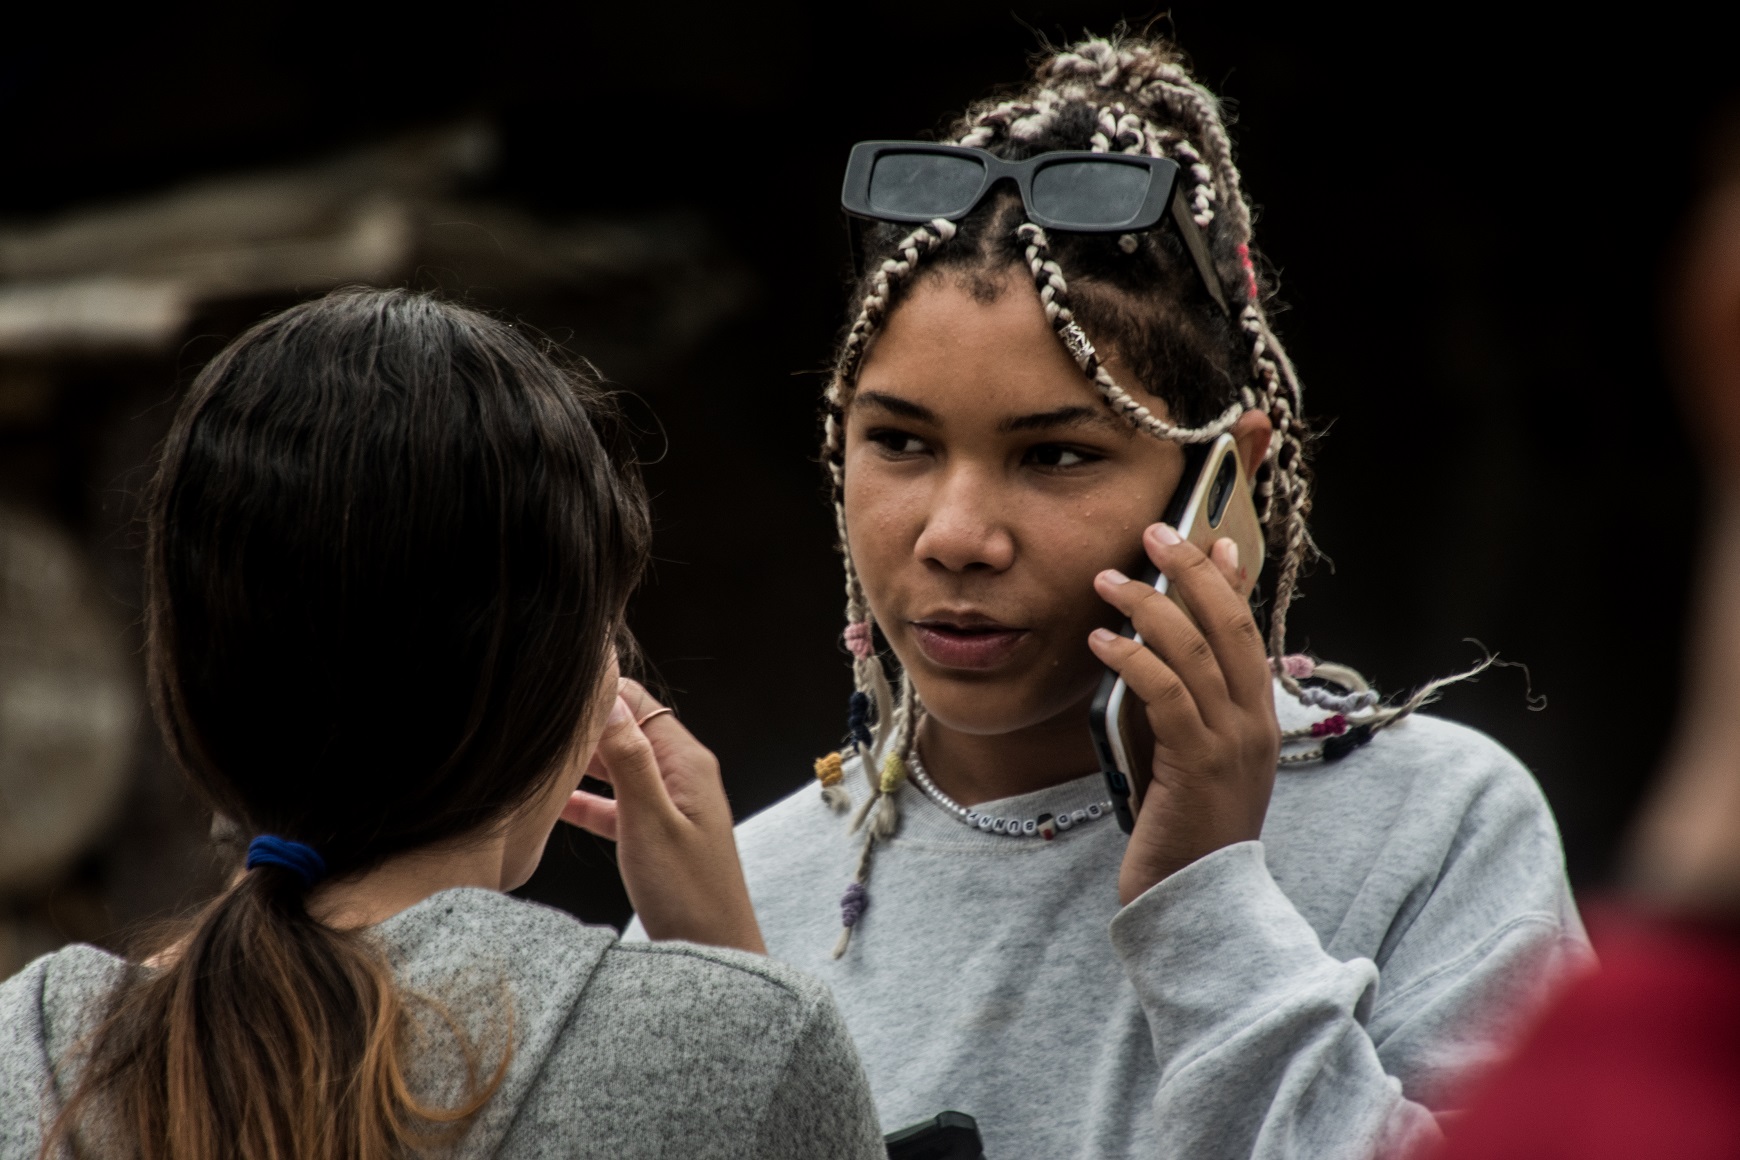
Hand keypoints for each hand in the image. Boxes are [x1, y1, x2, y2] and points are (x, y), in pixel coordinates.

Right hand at [561, 680, 765, 953]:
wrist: (713, 954)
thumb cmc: (690, 895)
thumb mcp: (651, 821)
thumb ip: (630, 760)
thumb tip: (607, 698)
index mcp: (686, 761)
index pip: (637, 702)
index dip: (598, 689)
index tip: (553, 686)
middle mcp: (681, 774)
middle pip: (625, 730)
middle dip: (583, 724)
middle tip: (532, 721)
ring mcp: (669, 803)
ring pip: (616, 767)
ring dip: (581, 762)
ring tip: (534, 755)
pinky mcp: (655, 833)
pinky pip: (615, 804)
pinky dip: (586, 801)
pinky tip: (551, 804)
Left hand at [1089, 523, 1280, 904]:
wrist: (1198, 903)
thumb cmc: (1183, 830)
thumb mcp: (1189, 758)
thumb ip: (1181, 707)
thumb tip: (1153, 654)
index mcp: (1257, 719)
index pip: (1247, 632)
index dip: (1229, 581)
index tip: (1210, 539)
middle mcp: (1254, 724)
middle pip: (1228, 625)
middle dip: (1191, 572)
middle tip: (1154, 533)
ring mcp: (1231, 744)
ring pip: (1195, 652)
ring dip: (1148, 608)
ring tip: (1107, 581)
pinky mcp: (1197, 766)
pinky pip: (1167, 695)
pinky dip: (1133, 659)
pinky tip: (1101, 642)